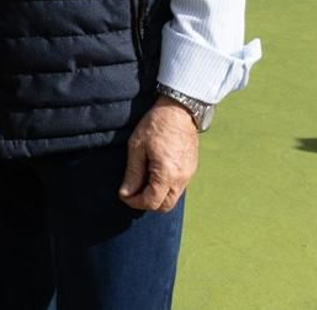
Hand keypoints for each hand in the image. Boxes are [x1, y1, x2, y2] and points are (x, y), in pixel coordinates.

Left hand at [117, 97, 198, 212]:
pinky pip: (179, 188)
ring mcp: (189, 175)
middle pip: (164, 206)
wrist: (179, 110)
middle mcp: (181, 179)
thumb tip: (126, 193)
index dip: (135, 202)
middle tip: (133, 192)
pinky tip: (155, 175)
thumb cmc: (156, 125)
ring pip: (173, 198)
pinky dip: (166, 188)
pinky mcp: (191, 169)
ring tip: (143, 182)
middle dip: (147, 203)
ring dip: (158, 196)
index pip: (151, 202)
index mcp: (166, 174)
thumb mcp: (137, 147)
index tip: (124, 195)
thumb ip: (133, 173)